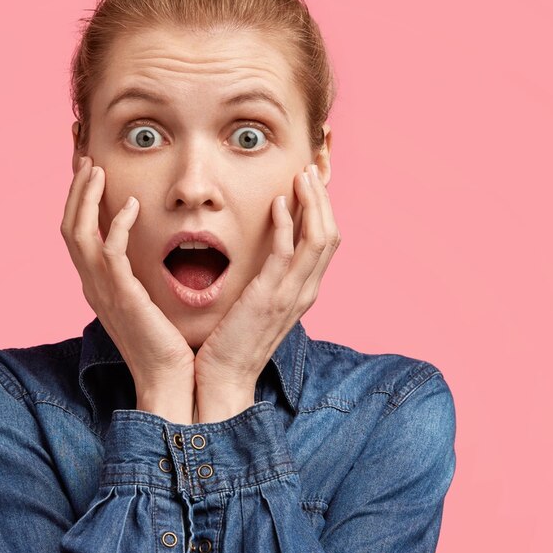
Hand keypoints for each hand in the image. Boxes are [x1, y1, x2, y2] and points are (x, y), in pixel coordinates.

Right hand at [61, 156, 194, 408]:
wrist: (169, 381)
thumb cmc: (165, 344)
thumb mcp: (147, 302)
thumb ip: (141, 277)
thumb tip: (152, 255)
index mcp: (96, 285)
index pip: (76, 234)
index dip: (77, 201)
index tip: (88, 171)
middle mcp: (92, 285)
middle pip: (68, 227)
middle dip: (75, 191)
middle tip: (86, 160)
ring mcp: (103, 292)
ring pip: (79, 234)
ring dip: (86, 198)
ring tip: (97, 171)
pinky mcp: (123, 297)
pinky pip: (110, 253)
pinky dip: (116, 225)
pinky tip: (132, 206)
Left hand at [194, 163, 340, 420]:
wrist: (222, 381)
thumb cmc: (231, 344)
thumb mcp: (255, 306)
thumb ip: (264, 281)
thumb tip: (258, 256)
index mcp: (302, 293)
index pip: (325, 243)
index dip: (322, 211)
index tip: (309, 185)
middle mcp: (304, 292)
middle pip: (330, 235)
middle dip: (322, 199)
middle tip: (308, 171)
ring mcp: (290, 295)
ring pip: (318, 239)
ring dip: (311, 203)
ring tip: (299, 177)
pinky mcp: (269, 297)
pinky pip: (287, 253)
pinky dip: (287, 224)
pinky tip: (278, 203)